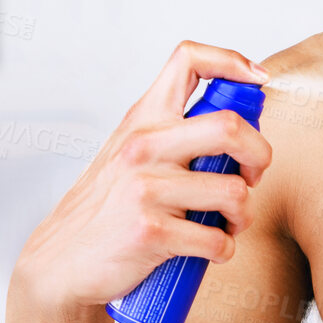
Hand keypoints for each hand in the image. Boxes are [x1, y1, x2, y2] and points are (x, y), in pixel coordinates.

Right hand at [15, 41, 271, 310]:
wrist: (62, 263)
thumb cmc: (107, 210)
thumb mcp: (131, 155)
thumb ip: (175, 136)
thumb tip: (240, 129)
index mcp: (144, 120)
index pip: (188, 60)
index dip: (232, 61)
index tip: (258, 79)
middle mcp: (144, 146)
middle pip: (230, 126)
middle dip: (260, 155)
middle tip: (253, 176)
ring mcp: (145, 188)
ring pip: (234, 192)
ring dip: (243, 215)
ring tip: (228, 223)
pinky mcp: (150, 231)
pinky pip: (217, 240)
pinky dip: (225, 250)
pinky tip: (211, 250)